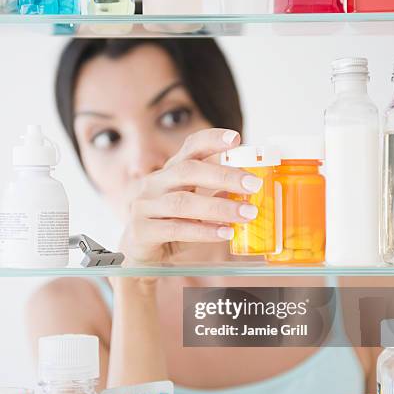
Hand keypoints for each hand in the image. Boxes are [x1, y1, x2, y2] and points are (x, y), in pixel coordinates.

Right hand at [120, 128, 262, 264]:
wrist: (139, 254)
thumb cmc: (171, 226)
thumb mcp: (195, 208)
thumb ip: (216, 195)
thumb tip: (248, 187)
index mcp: (170, 172)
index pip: (190, 147)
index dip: (211, 139)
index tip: (236, 138)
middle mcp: (154, 183)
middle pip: (188, 170)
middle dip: (224, 175)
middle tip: (254, 184)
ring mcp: (144, 205)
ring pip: (183, 202)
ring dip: (219, 207)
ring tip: (247, 213)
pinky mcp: (140, 230)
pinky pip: (175, 228)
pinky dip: (204, 231)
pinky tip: (225, 233)